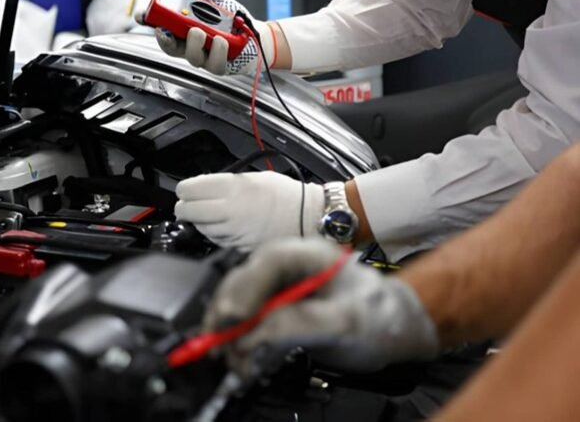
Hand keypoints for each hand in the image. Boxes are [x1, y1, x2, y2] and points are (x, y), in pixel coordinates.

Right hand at [136, 0, 275, 75]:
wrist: (255, 33)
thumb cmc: (231, 20)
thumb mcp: (214, 2)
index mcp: (184, 31)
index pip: (161, 28)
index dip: (148, 23)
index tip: (142, 16)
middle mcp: (191, 47)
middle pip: (171, 48)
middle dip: (166, 40)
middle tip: (168, 29)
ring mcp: (204, 58)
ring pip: (192, 58)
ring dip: (193, 44)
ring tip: (200, 31)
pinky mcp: (220, 66)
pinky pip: (215, 64)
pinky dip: (216, 52)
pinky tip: (220, 41)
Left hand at [174, 172, 325, 249]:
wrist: (309, 218)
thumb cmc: (287, 195)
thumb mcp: (254, 177)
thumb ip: (227, 183)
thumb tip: (204, 187)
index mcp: (233, 188)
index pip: (190, 189)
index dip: (184, 189)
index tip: (185, 189)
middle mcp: (231, 211)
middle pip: (188, 210)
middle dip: (184, 207)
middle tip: (187, 204)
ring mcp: (234, 232)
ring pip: (200, 228)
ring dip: (198, 222)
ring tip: (206, 214)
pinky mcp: (239, 247)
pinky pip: (216, 241)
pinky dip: (213, 234)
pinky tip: (220, 227)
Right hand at [205, 239, 439, 375]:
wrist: (397, 331)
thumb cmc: (381, 316)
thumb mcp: (348, 321)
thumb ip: (302, 322)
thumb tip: (257, 333)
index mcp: (308, 256)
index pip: (267, 263)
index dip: (245, 287)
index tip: (233, 316)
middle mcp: (288, 269)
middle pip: (244, 283)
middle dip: (228, 315)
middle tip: (220, 344)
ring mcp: (280, 291)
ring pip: (240, 305)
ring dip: (231, 334)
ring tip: (233, 360)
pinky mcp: (276, 314)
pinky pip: (249, 325)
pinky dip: (240, 345)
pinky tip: (243, 361)